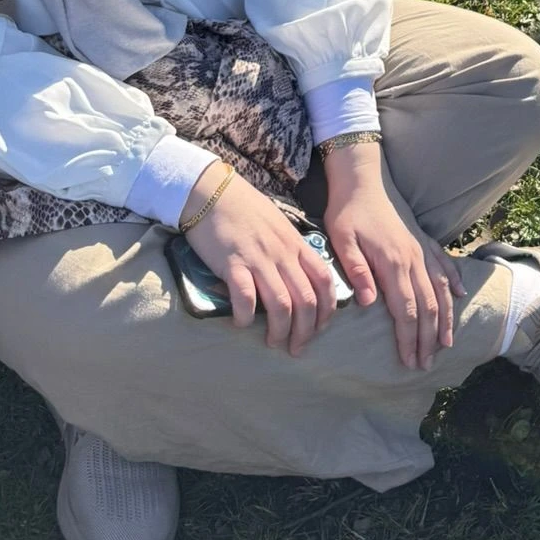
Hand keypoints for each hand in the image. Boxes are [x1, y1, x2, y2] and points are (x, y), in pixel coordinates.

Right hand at [182, 163, 338, 354]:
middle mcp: (282, 253)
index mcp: (296, 244)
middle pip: (306, 300)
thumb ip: (290, 251)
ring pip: (282, 305)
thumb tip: (299, 279)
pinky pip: (245, 298)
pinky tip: (242, 324)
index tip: (319, 328)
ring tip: (274, 343)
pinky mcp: (232, 264)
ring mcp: (258, 259)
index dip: (327, 310)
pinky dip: (246, 317)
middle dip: (306, 331)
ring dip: (280, 331)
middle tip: (297, 348)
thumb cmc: (245, 209)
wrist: (212, 191)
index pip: (324, 281)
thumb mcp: (278, 226)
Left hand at [322, 141, 463, 371]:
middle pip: (429, 306)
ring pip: (441, 289)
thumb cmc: (348, 210)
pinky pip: (444, 264)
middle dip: (429, 338)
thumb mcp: (342, 240)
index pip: (407, 310)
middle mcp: (413, 258)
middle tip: (426, 364)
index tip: (410, 362)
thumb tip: (367, 302)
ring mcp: (421, 248)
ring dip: (445, 318)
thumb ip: (356, 271)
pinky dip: (453, 282)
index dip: (410, 339)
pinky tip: (460, 295)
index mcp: (393, 263)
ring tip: (447, 343)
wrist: (363, 176)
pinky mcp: (422, 238)